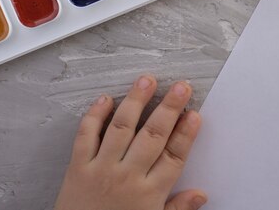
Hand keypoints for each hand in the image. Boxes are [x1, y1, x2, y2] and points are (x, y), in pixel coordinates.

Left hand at [54, 75, 205, 209]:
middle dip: (169, 108)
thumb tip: (200, 195)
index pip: (174, 156)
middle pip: (153, 135)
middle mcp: (127, 176)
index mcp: (149, 193)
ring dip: (136, 101)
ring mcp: (101, 169)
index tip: (194, 114)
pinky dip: (94, 115)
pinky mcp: (77, 167)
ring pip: (122, 127)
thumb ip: (177, 208)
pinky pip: (85, 136)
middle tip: (181, 87)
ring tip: (147, 80)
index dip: (186, 133)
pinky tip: (106, 99)